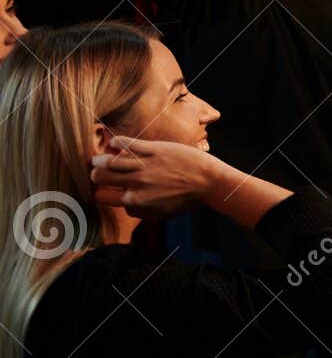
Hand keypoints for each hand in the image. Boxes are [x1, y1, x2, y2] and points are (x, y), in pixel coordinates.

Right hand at [89, 136, 222, 218]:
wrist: (209, 182)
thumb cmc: (186, 199)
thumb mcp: (160, 214)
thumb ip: (138, 212)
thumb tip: (123, 205)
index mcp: (135, 201)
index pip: (102, 196)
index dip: (98, 192)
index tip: (98, 188)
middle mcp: (136, 183)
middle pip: (100, 177)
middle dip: (95, 175)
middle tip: (96, 172)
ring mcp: (144, 165)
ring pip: (108, 160)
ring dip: (99, 159)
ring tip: (98, 159)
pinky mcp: (153, 149)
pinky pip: (126, 143)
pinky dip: (115, 142)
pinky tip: (114, 144)